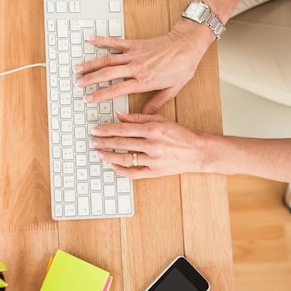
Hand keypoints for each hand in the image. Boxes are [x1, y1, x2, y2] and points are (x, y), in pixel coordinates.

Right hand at [75, 20, 212, 112]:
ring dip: (91, 64)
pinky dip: (102, 40)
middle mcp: (136, 67)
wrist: (187, 46)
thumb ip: (156, 103)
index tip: (88, 99)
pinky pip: (115, 42)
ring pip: (108, 59)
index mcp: (144, 81)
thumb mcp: (172, 90)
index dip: (100, 95)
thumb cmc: (182, 67)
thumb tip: (146, 115)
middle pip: (107, 74)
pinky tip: (90, 40)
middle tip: (77, 84)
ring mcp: (134, 54)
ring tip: (78, 69)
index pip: (116, 90)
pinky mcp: (135, 44)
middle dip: (90, 80)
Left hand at [89, 111, 205, 178]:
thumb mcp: (161, 120)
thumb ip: (139, 117)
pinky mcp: (155, 172)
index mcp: (153, 129)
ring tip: (98, 152)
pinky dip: (121, 170)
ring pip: (125, 158)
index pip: (123, 129)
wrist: (197, 151)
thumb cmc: (180, 134)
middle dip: (104, 142)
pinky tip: (113, 166)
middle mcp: (152, 145)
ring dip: (108, 155)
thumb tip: (119, 116)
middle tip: (93, 140)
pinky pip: (134, 173)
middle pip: (121, 143)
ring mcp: (153, 160)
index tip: (96, 129)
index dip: (107, 129)